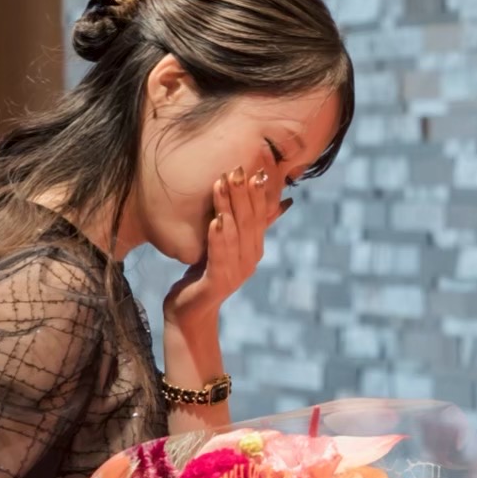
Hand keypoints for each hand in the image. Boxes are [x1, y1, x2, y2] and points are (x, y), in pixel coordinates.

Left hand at [163, 165, 284, 320]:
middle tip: (238, 167)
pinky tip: (215, 221)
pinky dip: (218, 238)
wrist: (191, 314)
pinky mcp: (219, 283)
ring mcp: (237, 272)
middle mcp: (251, 259)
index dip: (261, 189)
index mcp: (255, 248)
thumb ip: (251, 225)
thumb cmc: (206, 275)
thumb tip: (285, 202)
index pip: (262, 213)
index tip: (259, 163)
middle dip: (244, 192)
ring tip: (223, 184)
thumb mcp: (230, 245)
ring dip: (229, 207)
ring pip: (235, 234)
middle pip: (250, 220)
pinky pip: (219, 256)